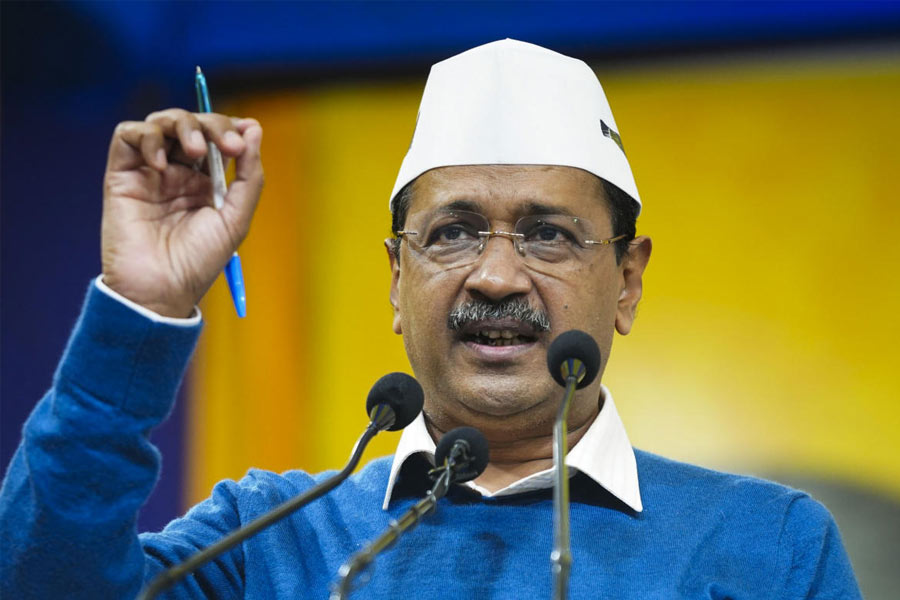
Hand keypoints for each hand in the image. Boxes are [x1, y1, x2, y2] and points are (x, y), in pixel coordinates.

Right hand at [101, 109, 262, 317]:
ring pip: (160, 122)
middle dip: (212, 125)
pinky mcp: (121, 174)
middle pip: (192, 124)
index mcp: (205, 182)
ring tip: (195, 150)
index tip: (243, 137)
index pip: (216, 137)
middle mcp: (177, 172)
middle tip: (226, 145)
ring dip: (182, 125)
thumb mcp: (235, 218)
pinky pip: (127, 134)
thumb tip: (254, 129)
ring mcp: (149, 171)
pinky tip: (162, 164)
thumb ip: (249, 175)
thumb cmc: (198, 262)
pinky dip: (147, 137)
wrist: (160, 289)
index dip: (229, 128)